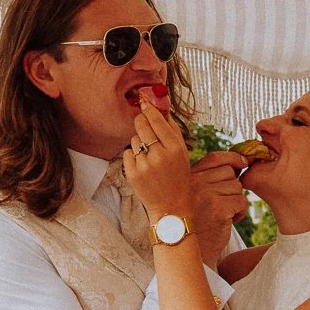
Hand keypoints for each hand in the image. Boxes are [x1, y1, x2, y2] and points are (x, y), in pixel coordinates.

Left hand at [123, 104, 228, 226]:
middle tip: (141, 120)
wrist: (171, 207)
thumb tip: (161, 108)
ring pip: (134, 140)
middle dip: (140, 120)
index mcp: (175, 148)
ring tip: (149, 156)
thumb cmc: (178, 176)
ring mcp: (145, 165)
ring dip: (139, 143)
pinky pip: (127, 153)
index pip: (157, 120)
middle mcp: (160, 155)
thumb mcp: (182, 153)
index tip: (144, 102)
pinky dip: (133, 157)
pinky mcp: (133, 174)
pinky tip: (143, 166)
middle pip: (142, 125)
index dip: (149, 109)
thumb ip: (172, 130)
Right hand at [188, 151, 248, 255]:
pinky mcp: (219, 210)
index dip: (232, 158)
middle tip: (224, 202)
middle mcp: (194, 183)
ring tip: (224, 214)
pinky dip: (241, 212)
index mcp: (187, 177)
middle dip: (232, 186)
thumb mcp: (192, 195)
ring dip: (236, 200)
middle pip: (229, 172)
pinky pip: (242, 201)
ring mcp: (206, 196)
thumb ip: (207, 177)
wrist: (187, 250)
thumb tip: (240, 162)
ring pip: (237, 187)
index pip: (215, 158)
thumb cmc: (193, 223)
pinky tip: (230, 221)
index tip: (242, 163)